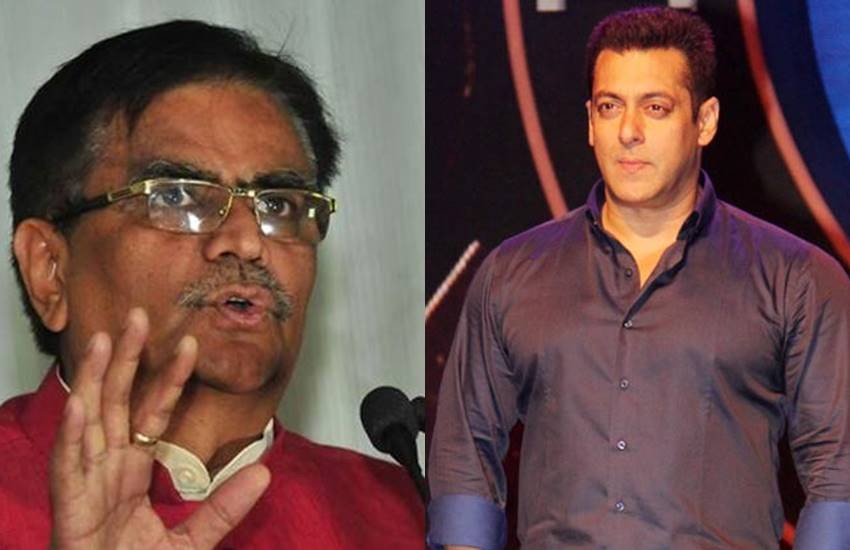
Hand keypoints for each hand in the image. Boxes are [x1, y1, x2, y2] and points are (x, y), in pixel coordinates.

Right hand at [49, 308, 269, 548]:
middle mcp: (106, 470)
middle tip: (138, 315)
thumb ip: (224, 509)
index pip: (153, 414)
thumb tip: (264, 474)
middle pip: (117, 404)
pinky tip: (81, 405)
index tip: (190, 344)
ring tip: (104, 340)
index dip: (170, 379)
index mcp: (131, 472)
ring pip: (88, 423)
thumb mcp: (191, 541)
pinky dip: (72, 437)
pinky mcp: (69, 511)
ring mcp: (85, 486)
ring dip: (96, 381)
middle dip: (126, 359)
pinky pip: (67, 468)